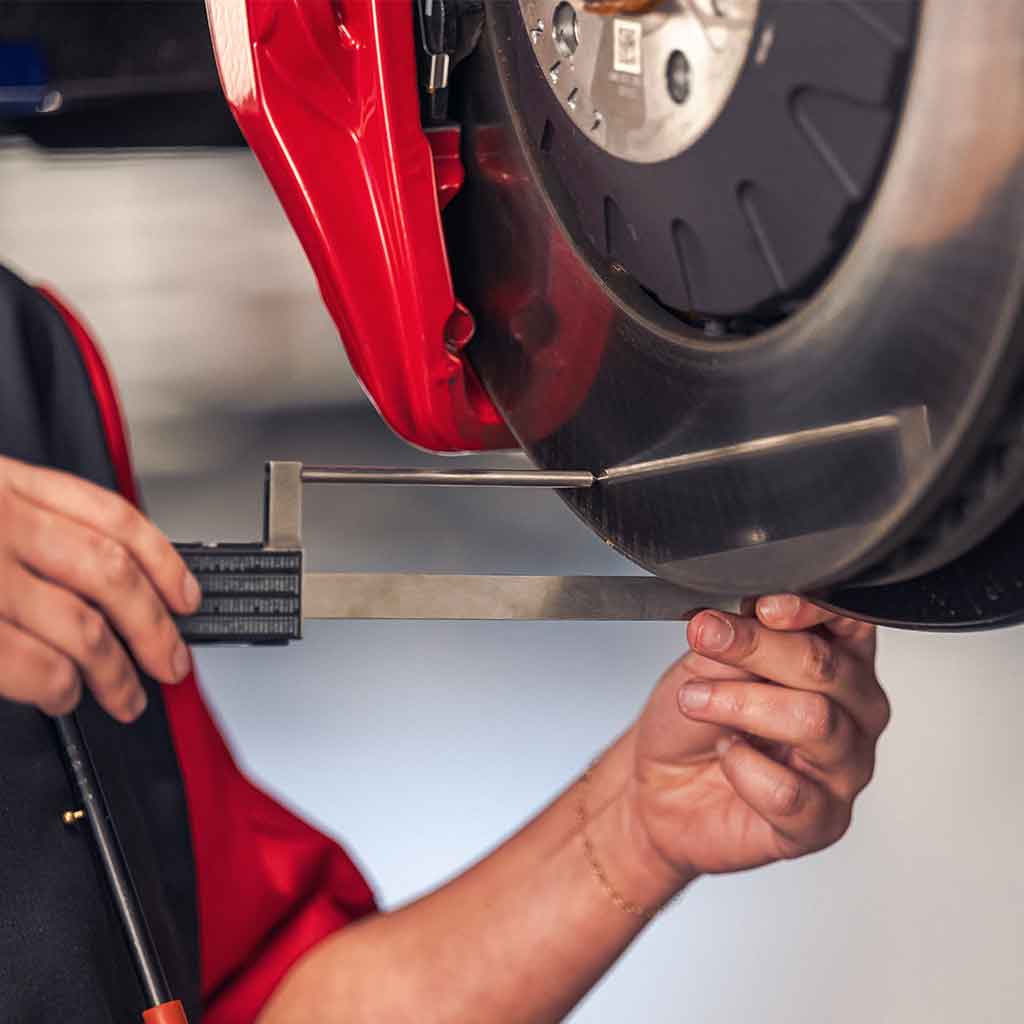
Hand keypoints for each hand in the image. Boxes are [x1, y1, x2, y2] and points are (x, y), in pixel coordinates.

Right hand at [0, 455, 200, 721]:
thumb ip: (27, 527)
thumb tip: (106, 581)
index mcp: (8, 485)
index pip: (112, 516)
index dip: (164, 561)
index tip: (189, 596)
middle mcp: (0, 521)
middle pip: (112, 573)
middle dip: (155, 627)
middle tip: (173, 661)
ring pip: (85, 626)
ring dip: (118, 673)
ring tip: (126, 697)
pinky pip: (38, 666)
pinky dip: (63, 689)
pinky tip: (64, 697)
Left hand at [627, 596, 888, 884]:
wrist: (661, 785)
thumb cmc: (694, 719)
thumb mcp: (706, 660)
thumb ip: (740, 635)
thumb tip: (754, 613)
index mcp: (838, 659)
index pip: (850, 622)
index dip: (812, 608)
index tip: (763, 607)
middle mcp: (855, 710)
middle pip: (827, 667)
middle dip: (757, 648)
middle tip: (705, 638)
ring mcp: (846, 768)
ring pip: (814, 721)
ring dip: (740, 704)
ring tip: (696, 700)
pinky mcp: (822, 821)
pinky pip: (790, 792)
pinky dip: (743, 769)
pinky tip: (727, 756)